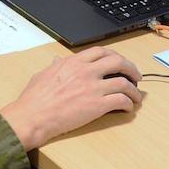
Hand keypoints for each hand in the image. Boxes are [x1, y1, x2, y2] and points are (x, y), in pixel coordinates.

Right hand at [0, 47, 143, 149]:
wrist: (32, 117)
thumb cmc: (34, 99)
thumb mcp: (43, 75)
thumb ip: (55, 66)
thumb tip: (57, 61)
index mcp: (73, 62)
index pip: (101, 51)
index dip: (114, 56)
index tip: (119, 62)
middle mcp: (85, 71)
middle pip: (118, 62)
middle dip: (131, 68)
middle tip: (136, 76)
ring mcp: (92, 87)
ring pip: (123, 82)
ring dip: (133, 89)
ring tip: (136, 96)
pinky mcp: (97, 105)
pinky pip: (120, 100)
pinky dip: (128, 103)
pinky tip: (127, 108)